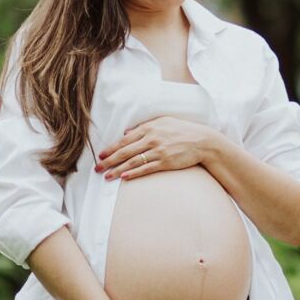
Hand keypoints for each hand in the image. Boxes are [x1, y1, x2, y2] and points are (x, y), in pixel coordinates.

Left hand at [96, 115, 218, 179]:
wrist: (202, 140)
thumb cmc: (182, 130)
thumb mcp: (163, 122)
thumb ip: (144, 126)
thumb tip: (127, 132)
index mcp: (149, 128)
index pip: (125, 140)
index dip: (111, 148)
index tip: (101, 155)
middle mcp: (151, 139)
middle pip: (125, 151)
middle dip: (109, 161)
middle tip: (98, 168)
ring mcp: (158, 151)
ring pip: (133, 161)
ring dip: (118, 170)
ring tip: (107, 176)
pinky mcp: (165, 162)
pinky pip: (146, 169)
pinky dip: (134, 173)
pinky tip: (124, 178)